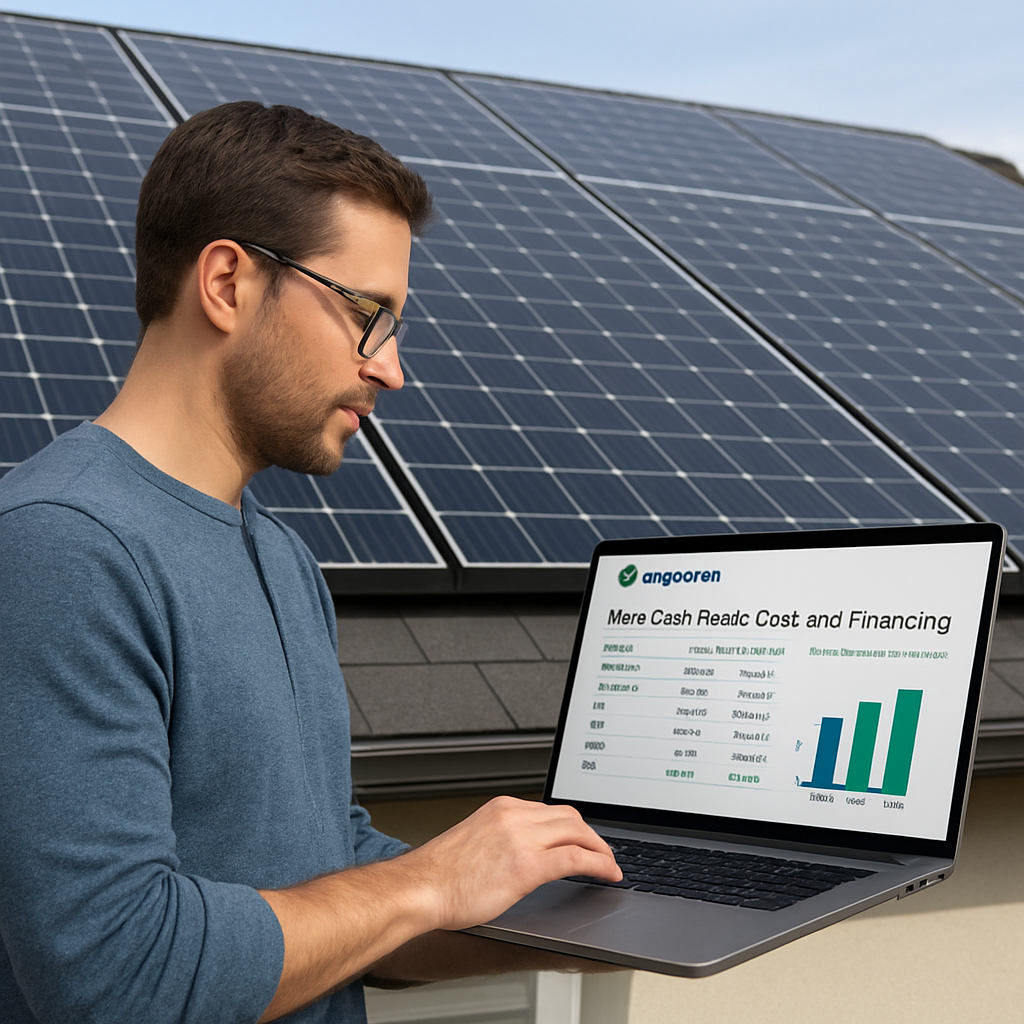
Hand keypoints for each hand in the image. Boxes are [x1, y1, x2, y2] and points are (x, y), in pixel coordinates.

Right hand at [401, 796, 621, 931]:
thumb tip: (522, 853)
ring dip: (600, 849)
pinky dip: (599, 864)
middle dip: (592, 835)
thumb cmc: (439, 875)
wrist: (419, 888)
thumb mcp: (475, 842)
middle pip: (569, 817)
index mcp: (501, 808)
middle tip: (603, 853)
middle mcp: (513, 816)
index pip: (549, 810)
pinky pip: (576, 858)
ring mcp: (521, 838)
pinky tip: (608, 874)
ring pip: (578, 832)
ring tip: (610, 864)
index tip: (583, 838)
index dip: (574, 826)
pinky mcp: (526, 866)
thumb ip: (502, 839)